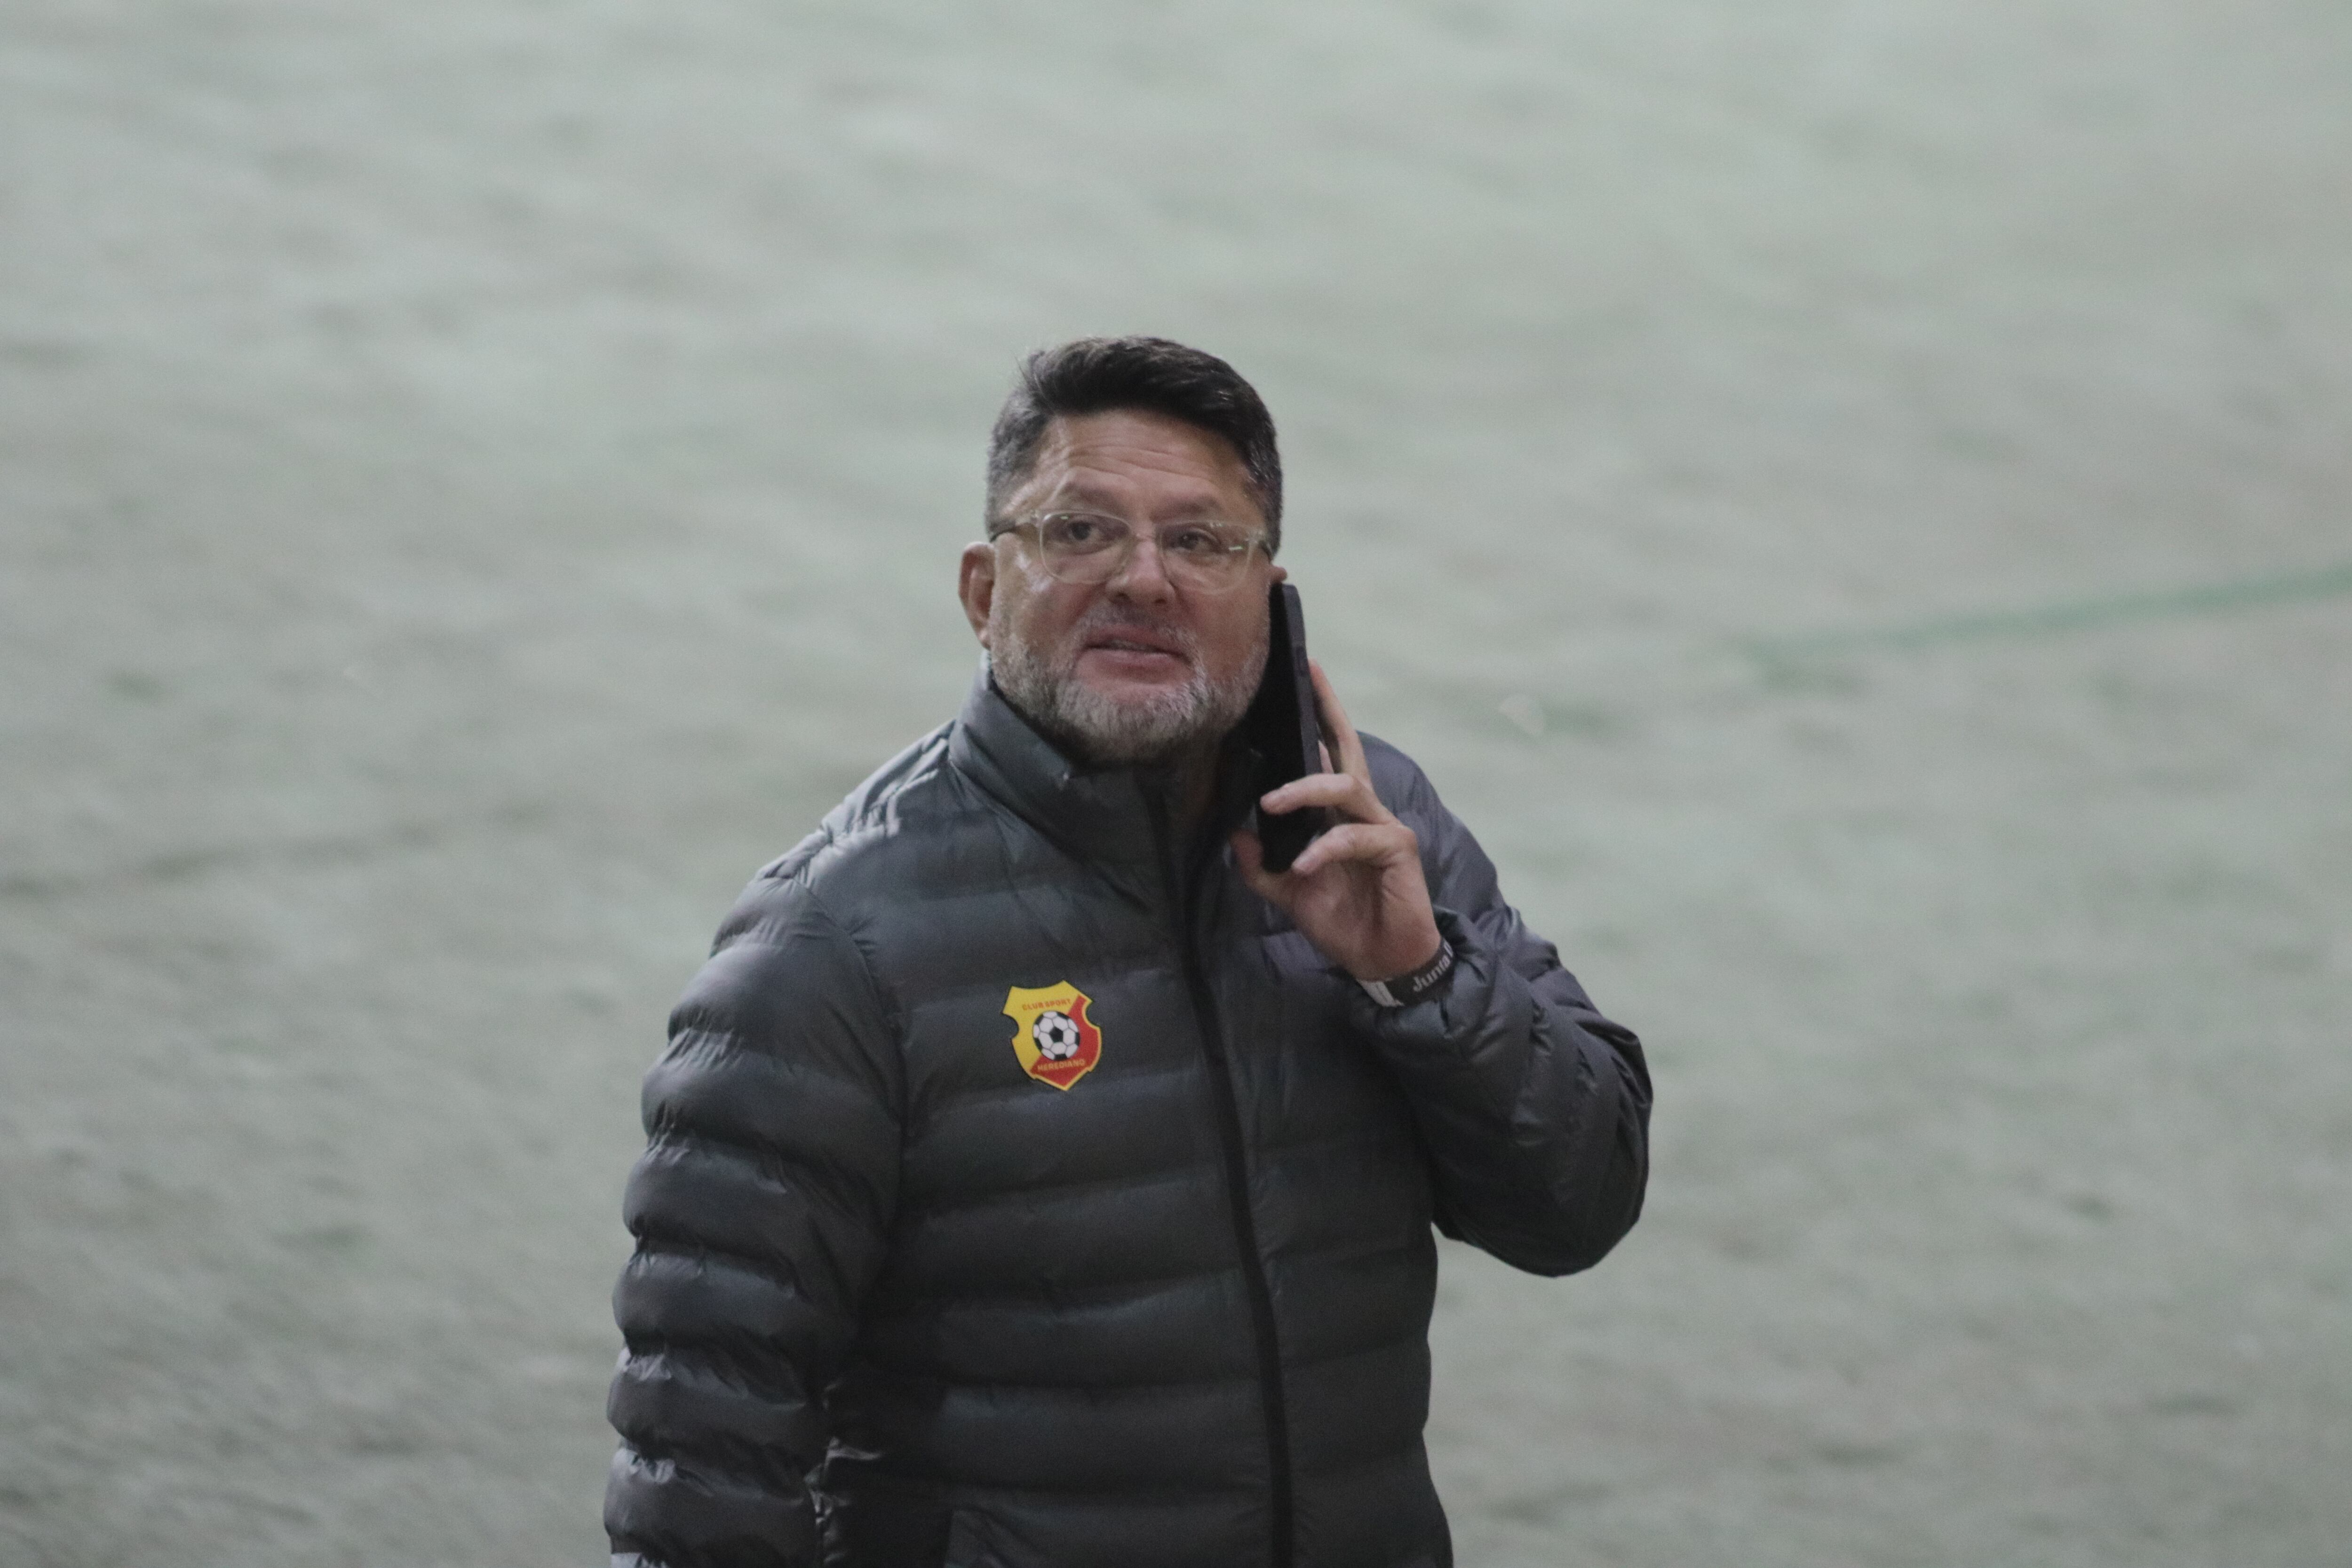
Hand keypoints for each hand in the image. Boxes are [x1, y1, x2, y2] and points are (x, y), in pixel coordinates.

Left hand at [1232, 660, 1443, 982]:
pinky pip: (1356, 838)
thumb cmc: (1344, 921)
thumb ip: (1262, 867)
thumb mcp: (1290, 893)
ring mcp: (1382, 827)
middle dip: (1329, 710)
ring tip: (1271, 804)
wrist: (1382, 961)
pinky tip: (1304, 868)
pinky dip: (1326, 849)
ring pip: (1347, 787)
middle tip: (1309, 675)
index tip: (1298, 680)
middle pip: (1348, 748)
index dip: (1316, 719)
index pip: (1327, 756)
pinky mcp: (1397, 850)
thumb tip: (1235, 835)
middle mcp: (1362, 812)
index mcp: (1337, 815)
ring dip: (1305, 790)